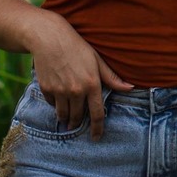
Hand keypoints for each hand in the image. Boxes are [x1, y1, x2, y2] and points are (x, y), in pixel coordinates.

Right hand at [27, 12, 134, 140]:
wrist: (50, 39)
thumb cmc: (78, 48)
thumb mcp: (97, 60)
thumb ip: (112, 77)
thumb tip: (130, 87)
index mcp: (92, 84)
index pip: (97, 114)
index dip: (97, 129)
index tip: (96, 138)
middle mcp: (76, 91)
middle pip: (77, 117)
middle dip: (77, 123)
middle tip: (77, 125)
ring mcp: (60, 91)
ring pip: (63, 115)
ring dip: (66, 118)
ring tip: (67, 119)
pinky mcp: (46, 89)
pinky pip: (52, 105)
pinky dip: (56, 105)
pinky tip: (58, 99)